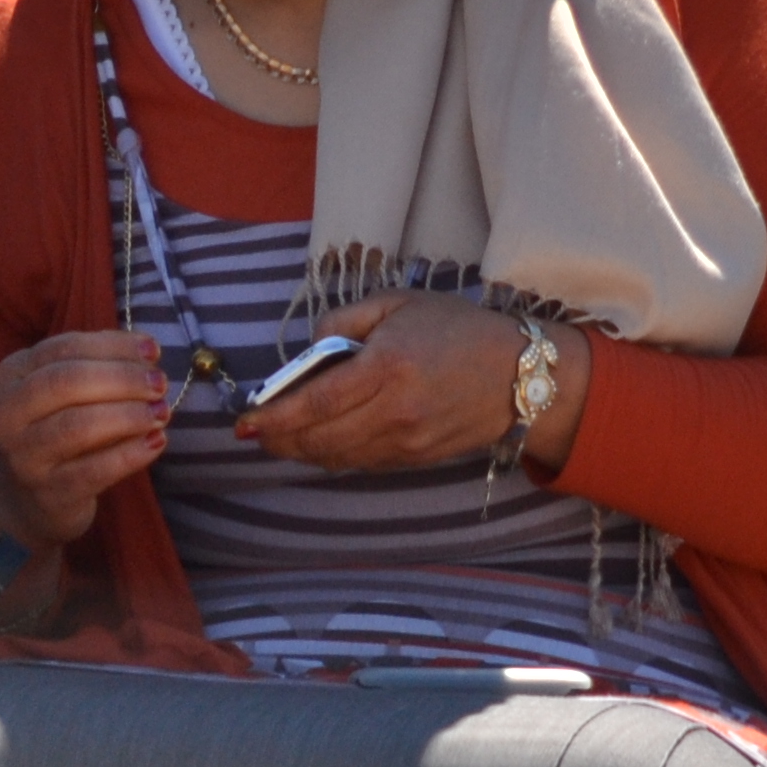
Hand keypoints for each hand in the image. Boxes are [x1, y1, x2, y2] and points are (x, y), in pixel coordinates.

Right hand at [0, 327, 167, 551]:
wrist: (29, 499)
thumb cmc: (57, 428)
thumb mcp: (65, 390)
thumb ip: (99, 364)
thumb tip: (147, 350)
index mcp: (11, 376)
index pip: (64, 348)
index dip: (113, 346)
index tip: (154, 350)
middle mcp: (8, 415)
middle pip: (67, 383)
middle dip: (122, 378)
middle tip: (159, 383)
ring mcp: (25, 458)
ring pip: (78, 426)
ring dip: (128, 415)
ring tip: (161, 411)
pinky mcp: (49, 494)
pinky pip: (94, 471)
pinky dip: (130, 454)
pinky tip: (156, 441)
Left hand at [239, 288, 588, 476]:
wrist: (521, 374)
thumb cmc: (459, 328)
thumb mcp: (400, 303)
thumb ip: (347, 321)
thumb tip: (309, 350)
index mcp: (388, 367)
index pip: (316, 403)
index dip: (275, 416)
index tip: (245, 420)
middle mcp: (395, 411)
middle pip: (318, 439)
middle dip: (278, 439)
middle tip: (254, 431)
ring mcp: (406, 441)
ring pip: (335, 457)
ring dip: (300, 451)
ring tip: (279, 436)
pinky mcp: (415, 458)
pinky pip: (360, 462)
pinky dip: (332, 454)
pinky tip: (319, 440)